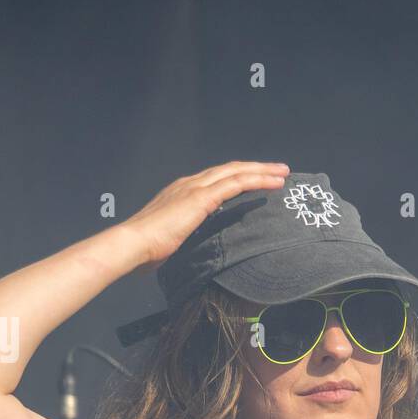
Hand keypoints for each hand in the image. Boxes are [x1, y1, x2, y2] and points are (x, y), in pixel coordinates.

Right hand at [120, 160, 289, 269]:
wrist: (134, 244)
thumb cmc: (148, 249)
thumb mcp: (174, 239)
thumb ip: (189, 237)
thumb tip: (200, 250)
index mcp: (183, 192)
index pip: (217, 178)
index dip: (239, 176)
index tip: (256, 179)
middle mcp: (190, 183)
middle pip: (231, 169)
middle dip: (256, 168)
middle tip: (279, 169)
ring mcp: (196, 188)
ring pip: (237, 172)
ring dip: (262, 171)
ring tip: (283, 173)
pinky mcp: (202, 197)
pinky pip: (236, 183)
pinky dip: (257, 181)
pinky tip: (273, 184)